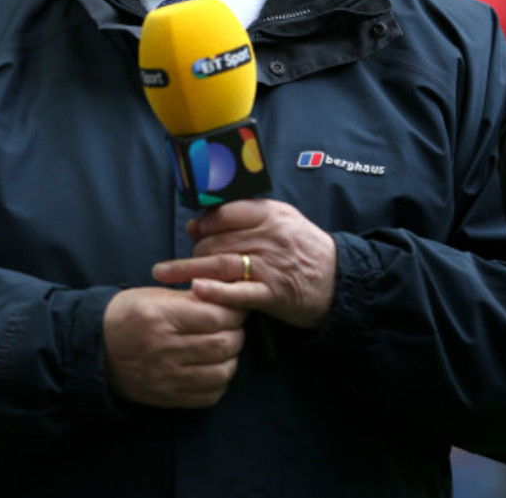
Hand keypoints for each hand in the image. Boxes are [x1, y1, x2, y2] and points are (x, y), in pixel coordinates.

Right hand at [103, 286, 246, 407]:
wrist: (94, 349)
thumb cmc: (127, 314)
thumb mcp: (154, 295)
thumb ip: (192, 297)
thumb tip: (228, 296)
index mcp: (161, 317)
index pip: (215, 316)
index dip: (235, 310)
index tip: (237, 306)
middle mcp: (164, 349)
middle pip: (222, 344)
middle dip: (237, 332)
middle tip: (234, 325)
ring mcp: (166, 377)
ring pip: (221, 372)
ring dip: (232, 358)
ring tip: (225, 346)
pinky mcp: (167, 398)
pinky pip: (209, 396)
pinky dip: (220, 381)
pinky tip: (214, 368)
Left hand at [153, 199, 336, 328]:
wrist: (341, 281)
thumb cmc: (306, 249)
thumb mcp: (284, 220)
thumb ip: (250, 214)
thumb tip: (208, 216)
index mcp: (270, 214)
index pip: (226, 212)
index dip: (203, 222)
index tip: (191, 230)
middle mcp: (269, 236)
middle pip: (218, 239)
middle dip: (194, 250)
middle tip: (181, 260)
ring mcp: (271, 265)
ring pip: (222, 262)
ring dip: (188, 268)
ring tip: (164, 273)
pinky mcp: (274, 293)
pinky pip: (240, 292)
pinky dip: (217, 291)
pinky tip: (197, 290)